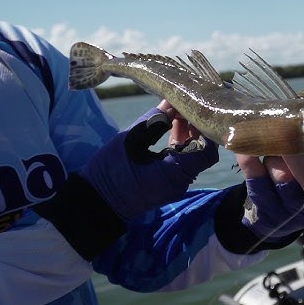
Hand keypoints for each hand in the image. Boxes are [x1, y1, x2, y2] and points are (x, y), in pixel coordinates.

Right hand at [83, 101, 218, 221]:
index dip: (203, 128)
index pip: (207, 150)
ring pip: (193, 155)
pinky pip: (182, 160)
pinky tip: (170, 126)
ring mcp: (176, 184)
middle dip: (195, 127)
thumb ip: (154, 121)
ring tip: (174, 112)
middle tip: (182, 105)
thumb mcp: (131, 140)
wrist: (96, 202)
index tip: (192, 109)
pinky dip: (180, 144)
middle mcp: (182, 181)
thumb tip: (172, 102)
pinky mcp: (169, 182)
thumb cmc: (110, 171)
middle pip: (202, 151)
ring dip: (187, 133)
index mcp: (175, 173)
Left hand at [237, 153, 303, 241]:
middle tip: (291, 142)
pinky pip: (258, 189)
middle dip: (302, 163)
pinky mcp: (269, 214)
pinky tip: (244, 151)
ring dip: (276, 162)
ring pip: (287, 187)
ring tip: (268, 145)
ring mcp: (298, 211)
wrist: (270, 206)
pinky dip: (251, 167)